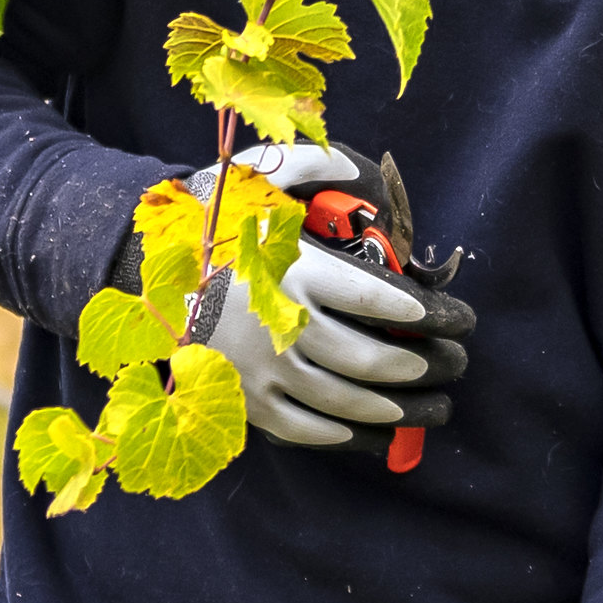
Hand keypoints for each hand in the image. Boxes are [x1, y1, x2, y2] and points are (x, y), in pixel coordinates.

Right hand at [138, 142, 472, 454]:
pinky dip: (345, 435)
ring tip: (436, 405)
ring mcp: (260, 370)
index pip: (376, 300)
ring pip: (345, 403)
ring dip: (400, 409)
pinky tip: (374, 430)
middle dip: (427, 365)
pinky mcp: (244, 400)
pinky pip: (304, 429)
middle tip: (459, 362)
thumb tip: (361, 174)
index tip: (456, 318)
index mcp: (293, 270)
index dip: (426, 314)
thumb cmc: (214, 222)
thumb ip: (314, 167)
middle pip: (370, 360)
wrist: (144, 272)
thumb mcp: (259, 178)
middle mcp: (280, 325)